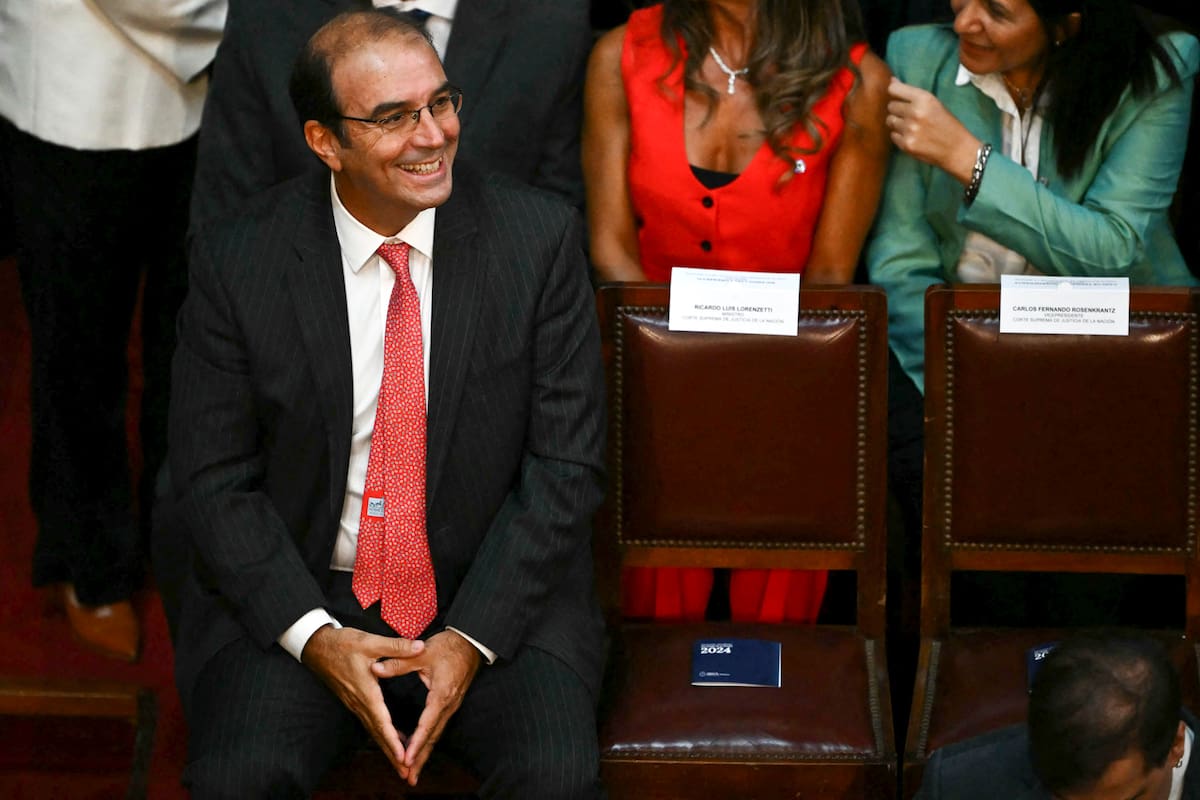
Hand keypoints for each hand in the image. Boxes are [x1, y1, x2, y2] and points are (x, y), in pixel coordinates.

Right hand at [301, 625, 424, 780]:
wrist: (316, 646)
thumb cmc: (341, 644)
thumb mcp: (369, 642)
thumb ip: (396, 646)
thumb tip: (420, 647)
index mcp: (365, 691)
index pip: (381, 721)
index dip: (392, 740)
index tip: (403, 756)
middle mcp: (359, 702)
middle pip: (377, 733)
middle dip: (391, 754)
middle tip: (405, 772)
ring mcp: (354, 703)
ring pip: (372, 730)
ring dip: (386, 747)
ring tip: (401, 763)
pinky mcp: (353, 700)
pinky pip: (369, 723)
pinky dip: (380, 735)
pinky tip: (391, 739)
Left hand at [371, 629, 481, 785]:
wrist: (471, 642)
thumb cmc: (449, 647)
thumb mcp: (422, 652)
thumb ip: (398, 662)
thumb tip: (375, 669)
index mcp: (441, 695)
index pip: (427, 724)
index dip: (416, 743)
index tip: (406, 758)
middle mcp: (448, 705)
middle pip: (433, 737)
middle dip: (421, 758)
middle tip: (408, 777)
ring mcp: (451, 706)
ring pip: (436, 734)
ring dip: (425, 753)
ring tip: (413, 771)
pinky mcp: (450, 704)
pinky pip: (438, 727)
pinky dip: (428, 741)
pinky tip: (420, 749)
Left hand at [886, 77, 981, 184]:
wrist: (956, 149)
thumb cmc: (947, 124)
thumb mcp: (935, 103)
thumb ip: (913, 94)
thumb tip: (892, 82)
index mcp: (924, 99)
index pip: (894, 90)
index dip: (893, 91)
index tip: (896, 95)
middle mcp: (915, 112)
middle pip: (891, 106)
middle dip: (897, 109)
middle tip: (909, 114)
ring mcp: (909, 129)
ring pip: (890, 120)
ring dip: (897, 122)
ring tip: (910, 126)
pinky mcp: (906, 144)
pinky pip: (893, 135)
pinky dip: (899, 135)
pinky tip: (912, 136)